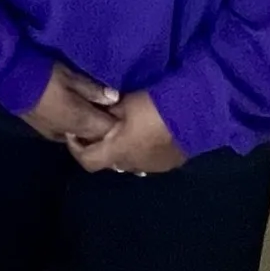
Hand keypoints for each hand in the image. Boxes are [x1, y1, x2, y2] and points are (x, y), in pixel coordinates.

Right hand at [20, 62, 119, 146]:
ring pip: (81, 138)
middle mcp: (71, 134)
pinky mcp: (44, 132)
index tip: (120, 109)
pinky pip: (67, 135)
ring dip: (87, 128)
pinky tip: (71, 115)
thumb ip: (93, 89)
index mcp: (82, 121)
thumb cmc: (43, 75)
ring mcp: (56, 135)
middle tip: (106, 109)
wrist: (8, 79)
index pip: (109, 129)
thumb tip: (115, 98)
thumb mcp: (71, 76)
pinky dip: (74, 128)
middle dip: (103, 126)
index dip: (117, 120)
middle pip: (96, 137)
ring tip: (88, 111)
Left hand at [68, 90, 186, 175]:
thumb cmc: (154, 107)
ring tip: (123, 130)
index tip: (74, 131)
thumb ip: (105, 112)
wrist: (195, 114)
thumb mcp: (123, 103)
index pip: (87, 161)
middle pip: (108, 162)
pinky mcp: (169, 164)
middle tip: (98, 127)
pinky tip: (144, 135)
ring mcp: (153, 167)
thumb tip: (94, 112)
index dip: (76, 148)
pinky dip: (139, 151)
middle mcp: (133, 165)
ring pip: (128, 162)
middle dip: (100, 146)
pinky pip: (146, 161)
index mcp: (119, 152)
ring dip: (121, 150)